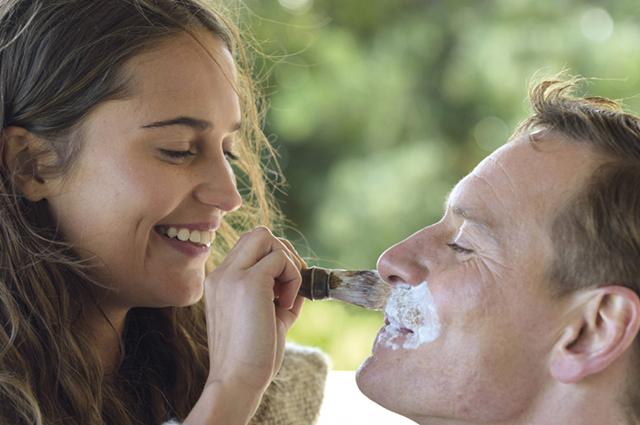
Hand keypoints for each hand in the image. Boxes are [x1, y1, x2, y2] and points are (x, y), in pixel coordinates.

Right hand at [203, 226, 305, 394]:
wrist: (237, 381)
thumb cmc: (252, 357)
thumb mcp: (266, 317)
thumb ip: (279, 293)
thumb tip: (302, 277)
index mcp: (220, 281)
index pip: (249, 247)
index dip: (274, 258)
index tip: (284, 287)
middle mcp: (221, 274)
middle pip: (258, 234)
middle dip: (284, 252)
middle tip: (292, 285)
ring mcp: (231, 276)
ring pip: (267, 237)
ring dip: (288, 263)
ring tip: (286, 297)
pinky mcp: (248, 283)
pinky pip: (281, 259)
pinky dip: (293, 277)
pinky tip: (284, 304)